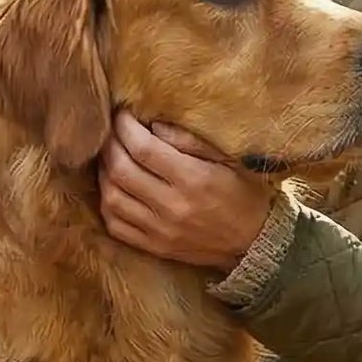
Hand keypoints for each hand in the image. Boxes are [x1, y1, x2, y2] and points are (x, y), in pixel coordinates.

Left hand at [98, 111, 275, 272]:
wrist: (257, 243)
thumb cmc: (245, 194)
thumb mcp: (228, 159)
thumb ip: (189, 141)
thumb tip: (151, 125)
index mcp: (193, 179)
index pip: (143, 148)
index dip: (125, 127)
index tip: (122, 114)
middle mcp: (172, 206)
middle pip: (121, 170)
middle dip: (109, 145)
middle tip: (111, 132)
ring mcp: (161, 230)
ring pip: (112, 198)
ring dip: (104, 173)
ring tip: (110, 157)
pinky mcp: (155, 247)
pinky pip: (116, 225)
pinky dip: (107, 204)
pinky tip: (113, 188)